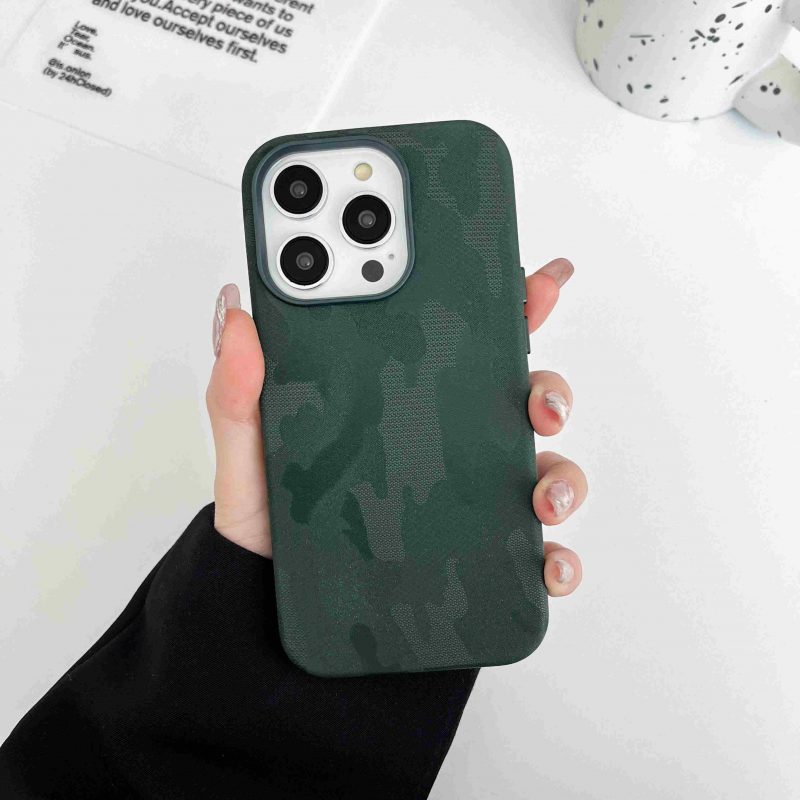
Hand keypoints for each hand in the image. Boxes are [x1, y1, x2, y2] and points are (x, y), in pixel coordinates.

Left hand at [206, 258, 585, 596]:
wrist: (269, 600)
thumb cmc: (270, 516)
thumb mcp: (249, 447)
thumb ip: (239, 388)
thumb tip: (237, 314)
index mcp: (405, 400)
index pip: (467, 343)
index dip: (510, 307)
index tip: (539, 282)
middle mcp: (449, 443)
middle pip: (524, 401)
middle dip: (551, 393)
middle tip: (539, 404)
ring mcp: (470, 500)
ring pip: (545, 472)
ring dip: (563, 478)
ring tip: (541, 498)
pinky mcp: (479, 557)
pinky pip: (535, 555)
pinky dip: (558, 559)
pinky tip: (548, 566)